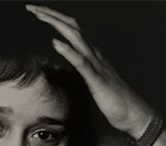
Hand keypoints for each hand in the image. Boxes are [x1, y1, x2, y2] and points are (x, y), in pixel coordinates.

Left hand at [26, 4, 152, 138]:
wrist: (133, 114)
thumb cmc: (114, 102)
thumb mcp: (92, 84)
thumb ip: (81, 73)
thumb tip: (66, 71)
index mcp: (92, 55)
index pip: (72, 30)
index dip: (55, 20)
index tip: (37, 13)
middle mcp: (95, 55)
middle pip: (72, 27)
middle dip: (51, 16)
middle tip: (32, 8)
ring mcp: (97, 65)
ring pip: (76, 38)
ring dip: (57, 25)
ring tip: (40, 15)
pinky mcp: (97, 79)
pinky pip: (81, 62)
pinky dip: (68, 50)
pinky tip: (55, 43)